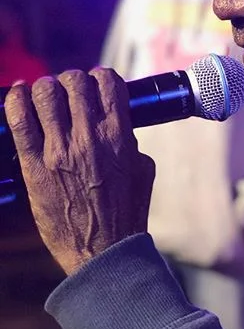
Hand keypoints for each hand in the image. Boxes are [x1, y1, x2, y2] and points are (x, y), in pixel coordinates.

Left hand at [4, 69, 154, 275]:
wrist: (102, 251)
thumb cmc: (126, 212)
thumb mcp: (143, 170)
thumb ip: (131, 142)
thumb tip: (120, 125)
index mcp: (120, 137)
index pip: (108, 82)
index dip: (100, 77)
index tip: (96, 85)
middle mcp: (90, 138)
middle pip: (74, 82)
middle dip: (71, 80)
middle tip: (68, 91)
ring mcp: (60, 152)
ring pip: (45, 94)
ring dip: (45, 88)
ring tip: (45, 95)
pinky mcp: (34, 167)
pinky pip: (19, 121)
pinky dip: (15, 100)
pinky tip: (18, 95)